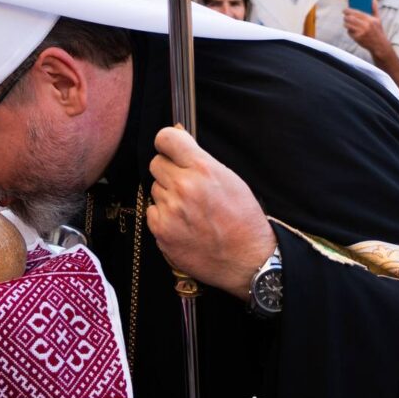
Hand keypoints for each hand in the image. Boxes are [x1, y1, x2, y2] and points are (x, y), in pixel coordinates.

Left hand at [147, 126, 277, 299]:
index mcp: (203, 169)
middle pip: (156, 164)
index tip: (170, 150)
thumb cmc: (243, 218)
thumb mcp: (230, 179)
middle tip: (185, 185)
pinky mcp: (161, 230)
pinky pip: (152, 212)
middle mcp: (184, 186)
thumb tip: (178, 140)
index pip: (165, 138)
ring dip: (168, 195)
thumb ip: (201, 160)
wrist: (246, 259)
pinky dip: (164, 216)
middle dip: (168, 171)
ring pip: (155, 189)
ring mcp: (170, 210)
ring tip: (190, 210)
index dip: (167, 143)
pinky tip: (183, 224)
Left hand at [343, 8, 391, 57]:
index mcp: (370, 20)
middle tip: (344, 16)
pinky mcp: (358, 38)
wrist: (379, 45)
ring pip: (348, 25)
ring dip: (345, 23)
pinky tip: (351, 30)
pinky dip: (349, 30)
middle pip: (350, 18)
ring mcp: (361, 32)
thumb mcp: (378, 20)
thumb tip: (374, 0)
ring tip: (346, 22)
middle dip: (345, 17)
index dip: (349, 10)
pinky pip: (349, 32)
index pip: (357, 13)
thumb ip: (374, 9)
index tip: (344, 10)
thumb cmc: (378, 31)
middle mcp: (366, 26)